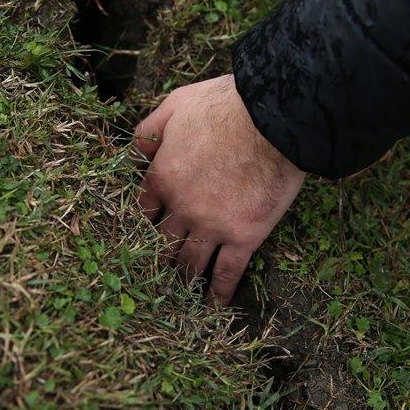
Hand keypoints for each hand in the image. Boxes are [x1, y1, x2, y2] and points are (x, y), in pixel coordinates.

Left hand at [134, 74, 304, 304]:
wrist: (273, 120)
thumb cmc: (226, 105)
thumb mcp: (176, 104)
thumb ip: (151, 130)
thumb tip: (136, 152)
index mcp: (162, 176)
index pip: (142, 209)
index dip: (142, 221)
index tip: (143, 231)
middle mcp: (181, 207)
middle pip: (161, 241)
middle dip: (156, 256)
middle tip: (153, 271)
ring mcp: (212, 225)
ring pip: (189, 262)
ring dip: (182, 278)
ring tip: (178, 293)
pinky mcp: (244, 236)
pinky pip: (227, 271)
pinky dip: (218, 291)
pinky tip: (214, 305)